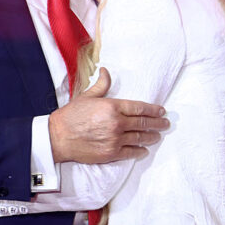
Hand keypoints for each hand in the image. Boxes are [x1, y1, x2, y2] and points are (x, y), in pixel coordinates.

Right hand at [49, 67, 169, 163]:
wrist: (58, 137)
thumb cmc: (71, 116)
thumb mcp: (87, 96)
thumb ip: (101, 85)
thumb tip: (106, 71)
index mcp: (112, 106)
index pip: (139, 107)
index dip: (153, 109)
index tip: (161, 111)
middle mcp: (116, 123)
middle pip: (143, 123)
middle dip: (157, 123)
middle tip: (166, 123)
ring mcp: (115, 139)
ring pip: (140, 138)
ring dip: (151, 137)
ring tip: (158, 136)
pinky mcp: (111, 153)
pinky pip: (131, 152)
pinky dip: (140, 151)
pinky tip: (144, 150)